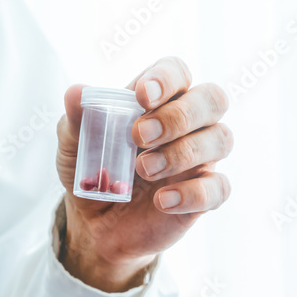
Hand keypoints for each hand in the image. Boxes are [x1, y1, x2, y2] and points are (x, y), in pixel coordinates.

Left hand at [57, 56, 232, 291]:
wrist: (95, 224)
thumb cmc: (92, 170)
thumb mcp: (75, 144)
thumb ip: (78, 118)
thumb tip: (76, 93)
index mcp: (159, 100)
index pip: (178, 72)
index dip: (166, 78)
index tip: (142, 96)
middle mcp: (188, 124)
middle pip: (213, 99)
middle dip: (179, 116)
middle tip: (140, 136)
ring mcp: (200, 158)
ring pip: (221, 139)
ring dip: (183, 153)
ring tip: (144, 170)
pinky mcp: (204, 194)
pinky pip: (219, 187)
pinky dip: (193, 194)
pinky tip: (162, 202)